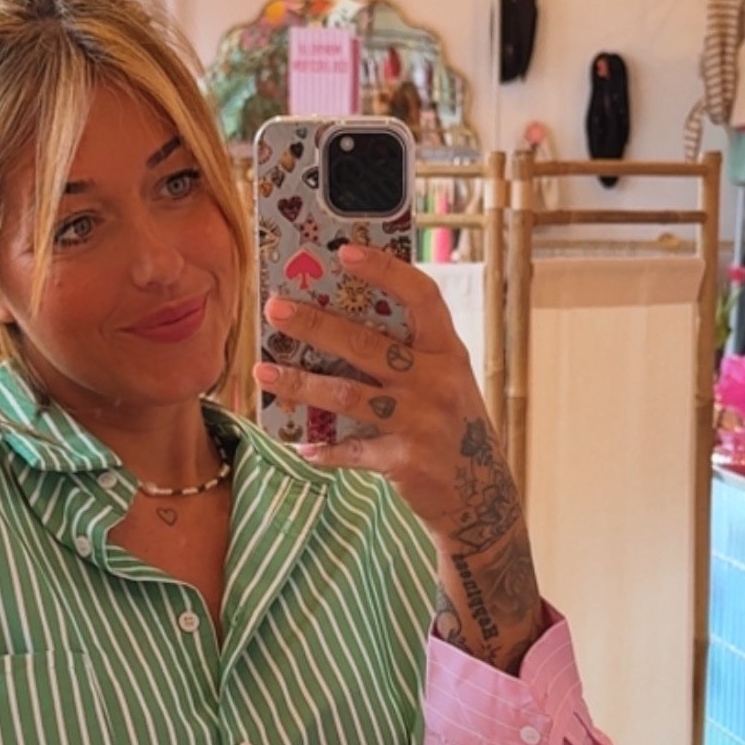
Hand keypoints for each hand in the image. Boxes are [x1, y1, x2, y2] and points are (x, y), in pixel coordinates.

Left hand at [253, 242, 490, 538]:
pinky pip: (351, 450)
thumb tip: (339, 321)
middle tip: (274, 309)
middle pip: (365, 344)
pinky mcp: (404, 460)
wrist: (482, 493)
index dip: (385, 270)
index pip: (421, 296)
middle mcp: (436, 381)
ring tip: (263, 372)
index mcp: (448, 351)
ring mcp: (420, 421)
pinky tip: (300, 445)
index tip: (345, 251)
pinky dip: (323, 449)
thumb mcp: (445, 379)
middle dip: (314, 324)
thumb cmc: (452, 424)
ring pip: (347, 394)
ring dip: (301, 383)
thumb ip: (409, 353)